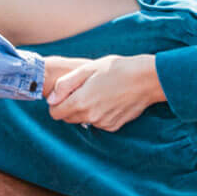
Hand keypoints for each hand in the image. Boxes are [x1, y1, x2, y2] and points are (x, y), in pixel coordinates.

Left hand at [47, 55, 162, 130]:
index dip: (57, 103)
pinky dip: (98, 114)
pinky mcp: (114, 126)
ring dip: (85, 110)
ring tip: (98, 92)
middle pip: (68, 118)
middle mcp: (91, 117)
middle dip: (70, 106)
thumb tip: (51, 100)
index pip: (55, 113)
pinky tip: (108, 99)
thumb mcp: (86, 69)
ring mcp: (103, 123)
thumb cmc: (116, 69)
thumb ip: (64, 85)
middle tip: (83, 89)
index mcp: (81, 102)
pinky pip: (98, 123)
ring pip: (83, 120)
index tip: (65, 93)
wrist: (146, 79)